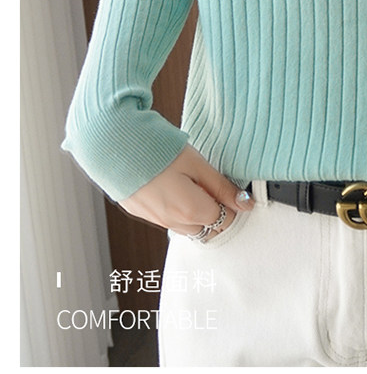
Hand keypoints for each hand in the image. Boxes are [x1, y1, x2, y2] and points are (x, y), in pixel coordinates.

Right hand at [119, 145, 253, 240]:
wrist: (113, 144)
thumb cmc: (157, 149)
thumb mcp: (197, 163)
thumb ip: (222, 187)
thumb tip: (245, 204)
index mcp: (190, 210)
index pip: (224, 221)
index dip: (231, 205)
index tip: (230, 190)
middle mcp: (172, 221)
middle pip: (206, 229)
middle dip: (215, 213)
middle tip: (213, 187)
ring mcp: (154, 219)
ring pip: (185, 227)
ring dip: (195, 213)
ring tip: (192, 184)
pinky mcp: (140, 212)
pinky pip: (167, 219)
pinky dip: (176, 210)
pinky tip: (173, 186)